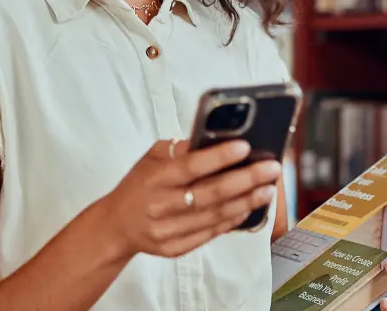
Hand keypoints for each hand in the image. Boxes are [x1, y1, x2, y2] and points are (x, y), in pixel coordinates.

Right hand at [95, 138, 281, 259]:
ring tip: (268, 187)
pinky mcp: (175, 248)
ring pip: (215, 215)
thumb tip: (215, 138)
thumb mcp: (151, 159)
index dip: (219, 157)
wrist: (115, 225)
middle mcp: (161, 205)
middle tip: (271, 168)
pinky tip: (249, 208)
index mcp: (155, 178)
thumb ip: (180, 149)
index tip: (245, 146)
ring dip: (246, 201)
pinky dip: (233, 220)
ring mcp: (168, 230)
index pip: (191, 166)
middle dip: (246, 179)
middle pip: (210, 193)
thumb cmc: (139, 185)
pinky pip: (210, 234)